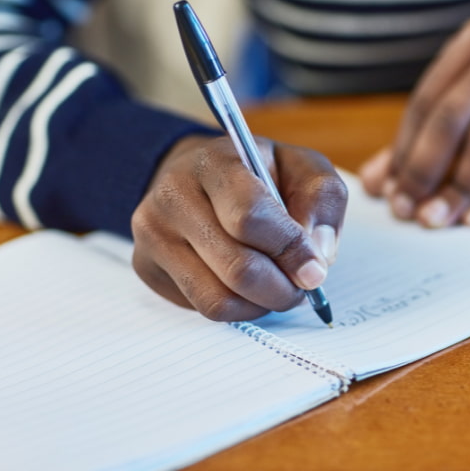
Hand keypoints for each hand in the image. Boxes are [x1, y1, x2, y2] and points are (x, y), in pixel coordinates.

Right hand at [131, 135, 347, 320]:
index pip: (250, 217)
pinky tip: (250, 288)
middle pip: (237, 268)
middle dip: (282, 288)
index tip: (316, 269)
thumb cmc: (261, 173)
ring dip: (262, 304)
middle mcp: (173, 195)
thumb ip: (322, 200)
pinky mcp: (147, 266)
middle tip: (303, 287)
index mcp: (214, 162)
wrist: (202, 175)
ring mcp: (153, 234)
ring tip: (279, 287)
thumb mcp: (302, 168)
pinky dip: (239, 309)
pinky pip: (202, 308)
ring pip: (219, 298)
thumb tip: (316, 256)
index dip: (290, 249)